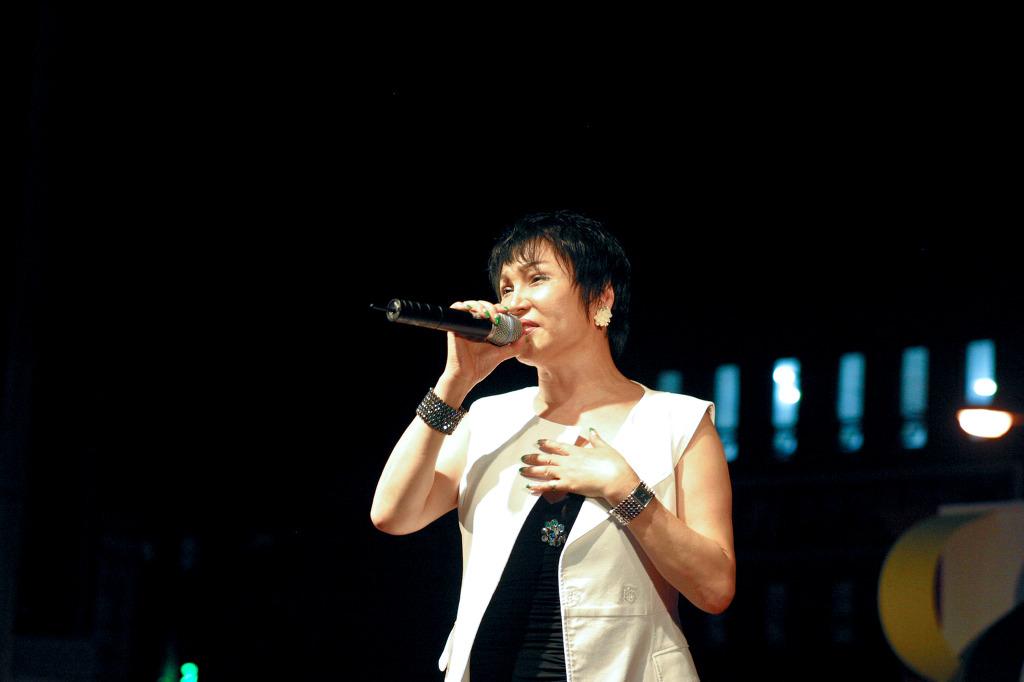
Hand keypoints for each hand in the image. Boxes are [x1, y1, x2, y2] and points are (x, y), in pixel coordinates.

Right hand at [440, 300, 524, 389]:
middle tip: (497, 317)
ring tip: (487, 315)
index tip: (507, 312)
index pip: (492, 310)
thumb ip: (515, 346)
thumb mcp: (502, 354)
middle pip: (482, 305)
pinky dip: (461, 305)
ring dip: (480, 306)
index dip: (499, 307)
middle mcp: (474, 325)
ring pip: (470, 304)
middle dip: (492, 307)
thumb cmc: (481, 366)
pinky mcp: (454, 327)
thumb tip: (525, 334)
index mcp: (485, 328)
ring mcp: (464, 325)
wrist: (467, 375)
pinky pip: (455, 309)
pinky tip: (472, 311)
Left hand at [519, 429, 639, 503]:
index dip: (547, 443)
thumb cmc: (613, 464)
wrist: (616, 479)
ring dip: (532, 470)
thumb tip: (592, 430)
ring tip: (522, 470)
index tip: (539, 442)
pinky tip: (529, 486)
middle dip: (534, 457)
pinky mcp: (568, 485)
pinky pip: (549, 486)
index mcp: (577, 451)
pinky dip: (539, 486)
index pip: (558, 446)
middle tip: (523, 457)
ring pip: (545, 471)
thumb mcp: (605, 447)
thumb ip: (596, 439)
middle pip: (547, 458)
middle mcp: (569, 461)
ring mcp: (567, 473)